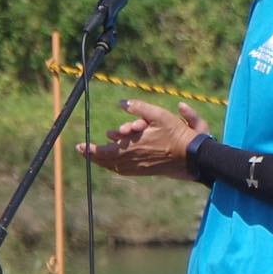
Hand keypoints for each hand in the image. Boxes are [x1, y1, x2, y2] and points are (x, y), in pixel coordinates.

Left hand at [78, 98, 211, 179]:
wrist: (193, 157)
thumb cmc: (177, 134)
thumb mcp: (160, 115)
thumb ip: (139, 107)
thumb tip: (122, 102)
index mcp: (133, 145)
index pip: (105, 150)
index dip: (90, 150)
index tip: (79, 146)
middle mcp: (133, 158)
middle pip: (106, 161)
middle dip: (93, 155)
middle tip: (83, 150)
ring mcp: (139, 166)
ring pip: (113, 167)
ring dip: (102, 162)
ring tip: (93, 156)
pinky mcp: (145, 170)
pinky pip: (123, 171)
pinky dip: (113, 167)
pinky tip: (111, 164)